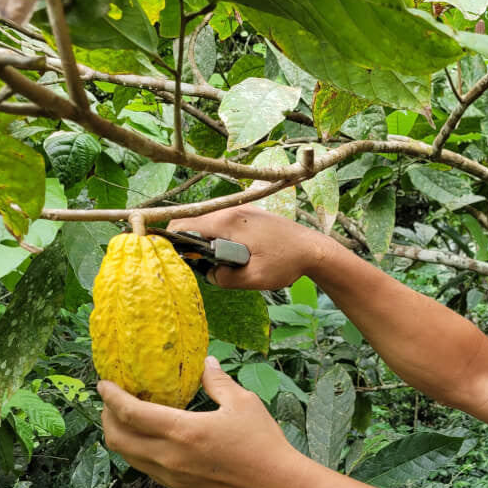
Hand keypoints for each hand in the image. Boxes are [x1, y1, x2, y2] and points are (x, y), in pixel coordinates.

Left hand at [99, 356, 304, 487]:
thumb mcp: (243, 403)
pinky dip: (141, 452)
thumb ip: (218, 381)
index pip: (130, 413)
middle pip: (117, 438)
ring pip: (130, 457)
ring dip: (121, 436)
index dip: (111, 397)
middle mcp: (170, 457)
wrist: (278, 487)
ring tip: (129, 420)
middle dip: (107, 417)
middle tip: (112, 402)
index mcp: (183, 431)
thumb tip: (206, 362)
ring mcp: (173, 477)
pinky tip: (156, 441)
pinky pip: (148, 469)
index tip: (103, 384)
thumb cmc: (263, 443)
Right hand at [168, 204, 328, 290]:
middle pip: (194, 221)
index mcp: (228, 222)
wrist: (315, 249)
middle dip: (189, 242)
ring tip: (217, 259)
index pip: (184, 224)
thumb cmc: (286, 262)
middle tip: (198, 263)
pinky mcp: (251, 213)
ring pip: (209, 221)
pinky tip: (231, 252)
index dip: (173, 240)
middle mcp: (232, 210)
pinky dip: (219, 235)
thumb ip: (225, 278)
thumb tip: (208, 274)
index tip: (174, 257)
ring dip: (206, 238)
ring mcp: (242, 208)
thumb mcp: (254, 278)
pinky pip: (223, 221)